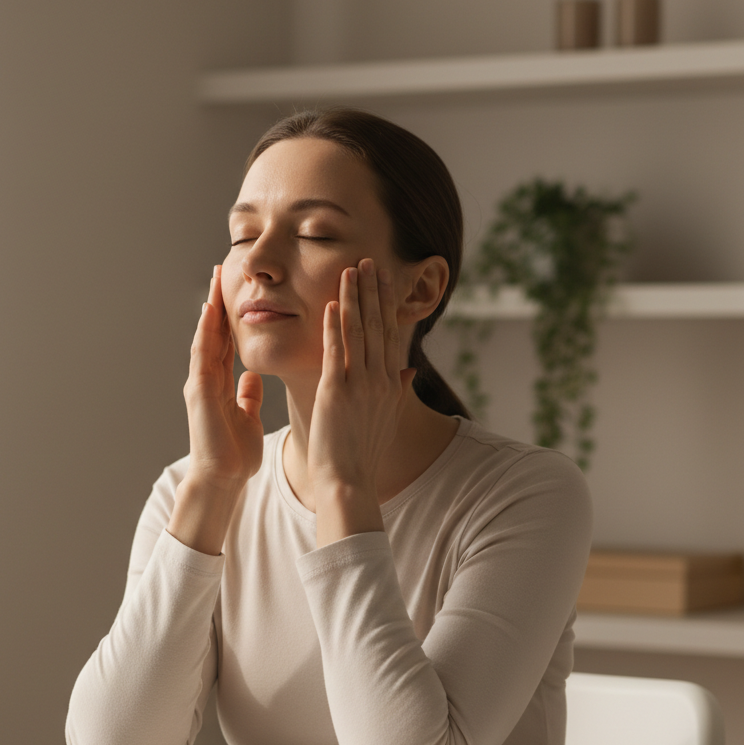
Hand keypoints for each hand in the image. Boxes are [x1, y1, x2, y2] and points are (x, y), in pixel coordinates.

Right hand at [168, 266, 263, 554]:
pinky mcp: (199, 394)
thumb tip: (251, 377)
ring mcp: (200, 385)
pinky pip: (202, 358)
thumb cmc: (236, 454)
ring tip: (214, 282)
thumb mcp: (247, 417)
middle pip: (213, 333)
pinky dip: (205, 334)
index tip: (238, 290)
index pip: (227, 342)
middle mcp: (207, 380)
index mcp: (220, 384)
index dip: (231, 316)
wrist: (223, 480)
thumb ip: (247, 396)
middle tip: (221, 270)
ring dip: (209, 310)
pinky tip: (209, 315)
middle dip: (217, 302)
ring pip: (205, 339)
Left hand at [308, 258, 415, 545]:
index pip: (388, 335)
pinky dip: (336, 327)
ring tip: (352, 269)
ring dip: (356, 298)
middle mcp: (379, 381)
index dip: (386, 305)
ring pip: (359, 333)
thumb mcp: (386, 420)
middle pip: (378, 326)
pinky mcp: (337, 393)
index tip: (383, 279)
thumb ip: (397, 391)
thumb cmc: (363, 457)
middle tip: (370, 260)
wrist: (350, 484)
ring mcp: (360, 386)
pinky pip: (337, 353)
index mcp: (390, 385)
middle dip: (374, 291)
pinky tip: (334, 303)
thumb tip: (409, 369)